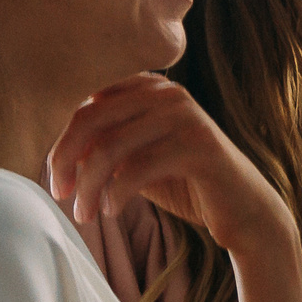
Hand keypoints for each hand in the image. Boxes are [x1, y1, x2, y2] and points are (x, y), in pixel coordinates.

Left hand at [47, 74, 298, 264]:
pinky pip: (137, 168)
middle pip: (91, 119)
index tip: (56, 180)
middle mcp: (167, 92)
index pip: (86, 104)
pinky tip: (112, 211)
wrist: (244, 213)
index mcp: (149, 87)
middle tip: (59, 194)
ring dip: (88, 186)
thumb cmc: (187, 185)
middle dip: (65, 160)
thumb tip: (58, 154)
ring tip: (84, 213)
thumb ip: (103, 149)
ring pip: (110, 147)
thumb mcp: (135, 162)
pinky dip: (115, 194)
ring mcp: (186, 115)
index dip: (61, 143)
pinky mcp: (199, 146)